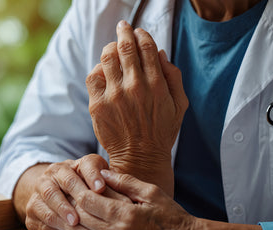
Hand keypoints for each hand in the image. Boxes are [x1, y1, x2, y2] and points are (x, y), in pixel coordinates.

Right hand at [14, 154, 130, 229]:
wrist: (52, 191)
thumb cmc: (82, 187)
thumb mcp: (97, 179)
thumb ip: (109, 182)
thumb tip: (124, 194)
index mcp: (69, 166)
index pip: (83, 166)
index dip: (92, 176)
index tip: (101, 188)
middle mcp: (51, 176)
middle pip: (60, 186)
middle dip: (71, 199)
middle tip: (82, 212)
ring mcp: (38, 194)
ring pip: (47, 206)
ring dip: (60, 215)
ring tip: (74, 225)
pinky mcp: (32, 214)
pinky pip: (41, 224)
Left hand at [65, 169, 199, 229]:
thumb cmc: (172, 216)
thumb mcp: (151, 192)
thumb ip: (125, 181)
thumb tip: (103, 172)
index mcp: (125, 215)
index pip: (88, 201)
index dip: (78, 190)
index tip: (74, 181)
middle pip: (81, 217)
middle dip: (71, 204)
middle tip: (66, 192)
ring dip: (72, 221)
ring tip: (67, 208)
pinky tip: (80, 224)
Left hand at [85, 21, 187, 194]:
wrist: (140, 158)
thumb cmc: (161, 131)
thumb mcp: (179, 105)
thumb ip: (173, 77)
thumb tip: (160, 54)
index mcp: (156, 84)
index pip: (146, 47)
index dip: (141, 35)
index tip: (139, 32)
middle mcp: (134, 87)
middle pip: (124, 47)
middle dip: (124, 33)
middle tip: (123, 28)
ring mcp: (113, 96)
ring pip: (106, 58)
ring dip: (110, 49)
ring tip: (113, 49)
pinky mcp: (97, 106)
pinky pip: (93, 77)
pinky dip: (98, 69)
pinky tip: (104, 72)